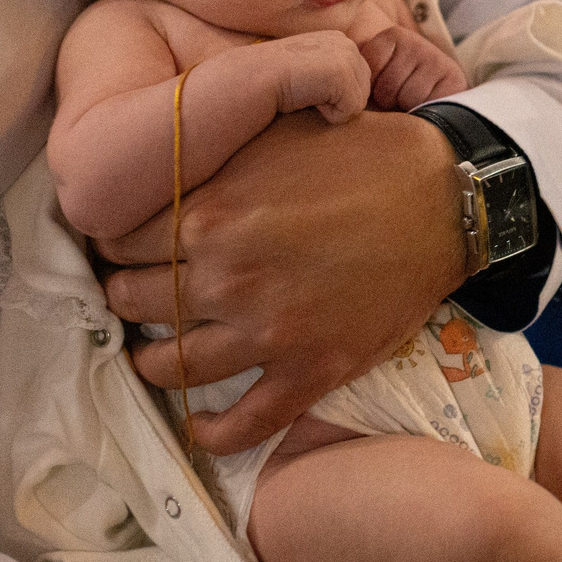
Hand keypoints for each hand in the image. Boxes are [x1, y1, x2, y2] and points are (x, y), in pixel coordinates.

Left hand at [99, 111, 469, 452]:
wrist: (445, 201)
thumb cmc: (364, 155)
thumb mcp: (275, 130)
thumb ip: (212, 150)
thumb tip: (160, 161)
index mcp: (208, 213)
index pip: (119, 240)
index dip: (115, 243)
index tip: (126, 248)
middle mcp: (225, 276)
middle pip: (134, 301)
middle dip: (129, 297)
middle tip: (142, 294)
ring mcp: (266, 330)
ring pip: (172, 365)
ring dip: (153, 362)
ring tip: (156, 354)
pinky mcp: (310, 369)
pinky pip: (246, 422)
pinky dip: (214, 432)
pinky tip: (201, 425)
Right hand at [271, 31, 373, 124]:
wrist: (255, 77)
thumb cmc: (276, 80)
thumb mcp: (309, 69)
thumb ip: (332, 73)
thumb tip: (354, 97)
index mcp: (339, 41)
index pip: (358, 81)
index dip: (334, 94)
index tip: (308, 85)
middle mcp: (347, 43)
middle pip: (363, 92)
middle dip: (337, 101)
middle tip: (307, 90)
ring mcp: (347, 57)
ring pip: (358, 103)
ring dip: (332, 108)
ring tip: (307, 93)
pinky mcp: (343, 74)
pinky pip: (350, 111)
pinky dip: (329, 114)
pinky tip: (308, 97)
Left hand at [359, 22, 467, 110]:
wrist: (439, 104)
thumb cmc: (394, 93)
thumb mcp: (371, 78)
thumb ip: (354, 76)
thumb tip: (326, 85)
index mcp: (392, 37)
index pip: (368, 69)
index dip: (372, 88)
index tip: (379, 89)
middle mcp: (415, 42)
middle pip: (386, 86)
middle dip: (389, 100)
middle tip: (398, 99)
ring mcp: (436, 59)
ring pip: (407, 96)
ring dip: (407, 107)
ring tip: (412, 102)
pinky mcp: (454, 78)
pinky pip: (427, 102)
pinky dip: (424, 110)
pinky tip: (427, 105)